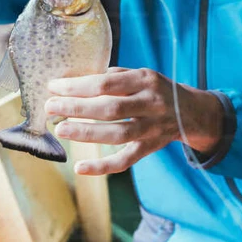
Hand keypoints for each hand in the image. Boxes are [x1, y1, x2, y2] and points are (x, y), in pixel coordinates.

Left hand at [45, 67, 224, 174]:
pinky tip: (80, 167)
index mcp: (145, 79)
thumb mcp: (141, 74)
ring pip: (117, 134)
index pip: (105, 84)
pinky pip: (125, 160)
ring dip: (85, 133)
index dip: (77, 86)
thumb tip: (75, 82)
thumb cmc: (156, 89)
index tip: (54, 87)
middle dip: (76, 108)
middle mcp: (150, 104)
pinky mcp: (149, 148)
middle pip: (110, 108)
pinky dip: (102, 166)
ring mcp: (151, 128)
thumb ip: (113, 76)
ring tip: (60, 129)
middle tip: (50, 107)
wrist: (191, 112)